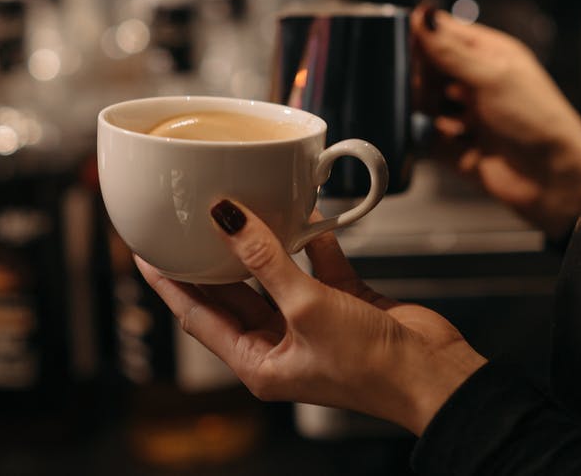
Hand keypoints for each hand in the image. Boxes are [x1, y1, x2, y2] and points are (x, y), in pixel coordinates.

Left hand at [135, 200, 487, 435]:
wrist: (434, 373)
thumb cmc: (372, 367)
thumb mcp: (307, 308)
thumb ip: (266, 260)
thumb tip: (227, 221)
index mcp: (259, 363)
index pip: (198, 318)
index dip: (171, 285)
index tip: (146, 253)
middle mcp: (281, 345)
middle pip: (231, 294)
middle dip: (210, 259)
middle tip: (186, 221)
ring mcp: (313, 324)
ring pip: (274, 276)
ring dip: (263, 245)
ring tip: (241, 208)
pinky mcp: (344, 304)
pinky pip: (318, 267)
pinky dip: (314, 242)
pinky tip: (307, 215)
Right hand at [412, 5, 580, 238]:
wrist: (552, 179)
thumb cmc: (538, 120)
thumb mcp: (491, 77)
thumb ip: (450, 51)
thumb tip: (422, 16)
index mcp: (489, 56)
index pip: (445, 34)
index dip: (421, 35)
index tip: (397, 39)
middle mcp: (476, 83)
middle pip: (429, 70)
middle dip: (418, 76)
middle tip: (415, 83)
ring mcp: (466, 116)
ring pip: (424, 104)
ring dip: (419, 107)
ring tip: (424, 111)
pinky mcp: (455, 148)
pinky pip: (426, 138)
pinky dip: (420, 137)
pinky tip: (421, 133)